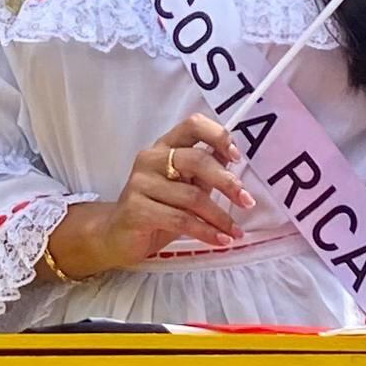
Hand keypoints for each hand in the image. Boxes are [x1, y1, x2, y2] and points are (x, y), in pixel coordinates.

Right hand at [46, 114, 253, 280]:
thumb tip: (234, 164)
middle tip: (247, 201)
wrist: (117, 236)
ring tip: (235, 233)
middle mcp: (151, 158)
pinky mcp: (136, 209)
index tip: (237, 157)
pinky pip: (180, 220)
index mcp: (165, 147)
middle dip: (227, 182)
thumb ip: (205, 174)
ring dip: (219, 217)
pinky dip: (205, 232)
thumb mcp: (185, 187)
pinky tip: (219, 240)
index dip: (218, 136)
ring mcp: (140, 183)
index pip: (193, 125)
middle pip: (196, 160)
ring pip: (191, 196)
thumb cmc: (157, 209)